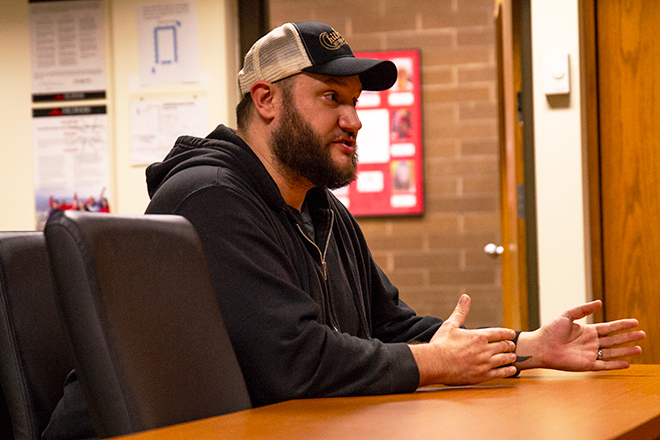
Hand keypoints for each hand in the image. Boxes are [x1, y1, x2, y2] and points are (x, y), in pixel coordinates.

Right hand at [410, 295, 516, 386]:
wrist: (435, 363)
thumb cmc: (441, 343)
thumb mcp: (450, 324)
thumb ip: (461, 312)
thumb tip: (465, 297)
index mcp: (478, 336)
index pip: (498, 333)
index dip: (507, 333)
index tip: (512, 334)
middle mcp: (485, 349)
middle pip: (503, 346)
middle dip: (509, 345)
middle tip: (512, 346)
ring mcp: (485, 363)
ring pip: (504, 360)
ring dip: (510, 357)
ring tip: (513, 357)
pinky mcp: (482, 375)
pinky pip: (500, 373)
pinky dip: (508, 371)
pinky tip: (512, 371)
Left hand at [516, 300, 644, 370]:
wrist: (540, 346)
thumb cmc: (550, 330)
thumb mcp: (566, 315)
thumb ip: (583, 309)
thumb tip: (599, 302)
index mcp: (587, 331)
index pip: (609, 327)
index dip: (622, 325)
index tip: (635, 322)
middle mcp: (590, 342)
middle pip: (614, 340)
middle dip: (628, 337)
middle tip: (643, 335)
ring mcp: (589, 354)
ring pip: (612, 352)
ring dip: (625, 351)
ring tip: (639, 349)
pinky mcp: (586, 365)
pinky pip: (604, 365)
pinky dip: (615, 365)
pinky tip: (626, 363)